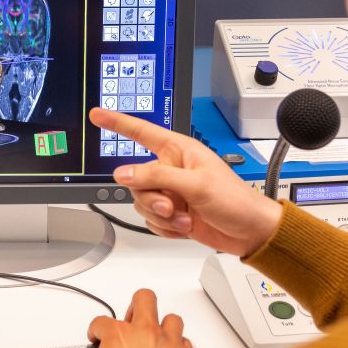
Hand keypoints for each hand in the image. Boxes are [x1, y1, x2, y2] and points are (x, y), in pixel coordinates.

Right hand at [68, 289, 199, 347]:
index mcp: (119, 336)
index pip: (102, 321)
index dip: (96, 331)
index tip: (98, 339)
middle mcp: (146, 334)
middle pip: (144, 299)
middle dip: (134, 307)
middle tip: (131, 322)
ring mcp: (170, 345)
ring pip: (171, 319)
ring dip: (161, 327)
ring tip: (155, 341)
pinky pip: (186, 344)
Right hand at [89, 107, 282, 257]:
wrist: (250, 232)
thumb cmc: (235, 200)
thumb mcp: (196, 184)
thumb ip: (157, 177)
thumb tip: (124, 174)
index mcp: (179, 151)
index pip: (142, 132)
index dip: (118, 122)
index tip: (97, 114)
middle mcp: (172, 170)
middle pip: (136, 179)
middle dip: (151, 197)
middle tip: (172, 206)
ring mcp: (171, 193)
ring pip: (141, 203)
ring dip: (162, 216)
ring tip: (185, 218)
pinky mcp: (173, 214)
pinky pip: (151, 220)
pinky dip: (166, 228)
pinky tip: (186, 227)